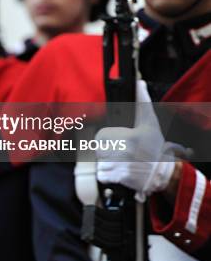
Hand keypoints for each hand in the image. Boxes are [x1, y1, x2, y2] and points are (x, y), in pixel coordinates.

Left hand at [95, 81, 174, 201]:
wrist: (162, 173)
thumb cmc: (154, 147)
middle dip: (107, 152)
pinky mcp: (117, 178)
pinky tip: (120, 173)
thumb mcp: (149, 124)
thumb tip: (140, 82)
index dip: (107, 139)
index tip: (119, 143)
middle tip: (122, 155)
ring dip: (108, 165)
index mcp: (127, 136)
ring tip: (123, 164)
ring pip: (99, 162)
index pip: (100, 136)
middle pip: (99, 150)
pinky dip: (107, 176)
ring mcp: (120, 165)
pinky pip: (101, 175)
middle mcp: (123, 151)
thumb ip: (143, 103)